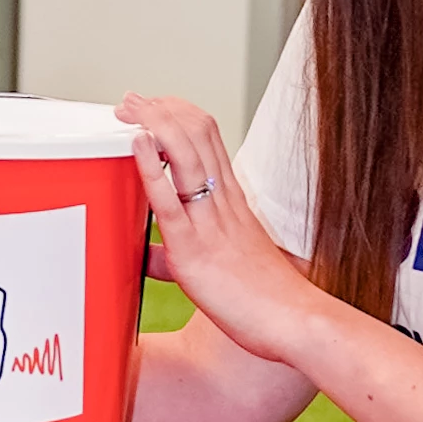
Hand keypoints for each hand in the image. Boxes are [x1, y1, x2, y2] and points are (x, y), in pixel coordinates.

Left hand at [118, 91, 327, 367]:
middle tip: (131, 98)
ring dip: (151, 123)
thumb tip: (152, 256)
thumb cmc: (265, 299)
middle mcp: (223, 202)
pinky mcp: (194, 249)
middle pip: (194, 134)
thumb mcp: (222, 264)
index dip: (178, 114)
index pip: (208, 138)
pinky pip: (170, 200)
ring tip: (128, 108)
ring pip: (183, 154)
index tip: (154, 104)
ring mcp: (209, 222)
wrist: (294, 323)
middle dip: (159, 109)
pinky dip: (150, 166)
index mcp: (232, 200)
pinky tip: (136, 142)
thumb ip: (183, 254)